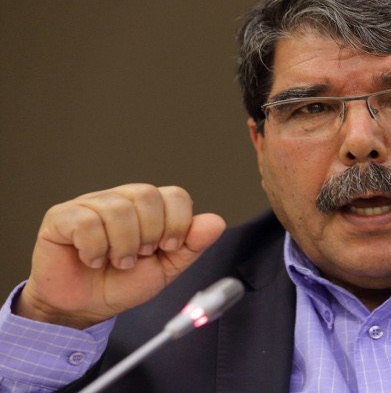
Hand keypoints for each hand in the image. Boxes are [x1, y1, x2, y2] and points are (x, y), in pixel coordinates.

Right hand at [15, 184, 225, 328]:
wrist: (84, 308)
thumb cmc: (122, 284)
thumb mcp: (166, 269)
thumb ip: (191, 246)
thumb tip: (216, 222)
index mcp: (148, 209)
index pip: (175, 195)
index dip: (178, 223)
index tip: (169, 247)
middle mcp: (121, 199)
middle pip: (147, 195)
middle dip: (150, 234)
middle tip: (140, 256)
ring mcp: (90, 205)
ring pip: (117, 208)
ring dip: (122, 246)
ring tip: (116, 262)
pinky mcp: (61, 217)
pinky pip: (85, 221)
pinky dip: (94, 248)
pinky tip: (91, 260)